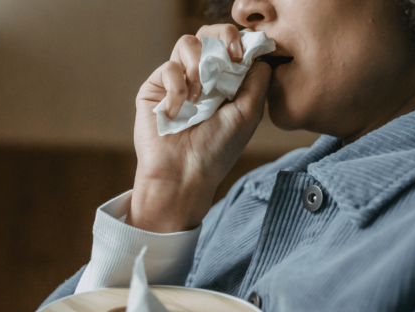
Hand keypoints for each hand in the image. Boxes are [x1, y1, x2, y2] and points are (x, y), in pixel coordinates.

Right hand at [127, 24, 271, 232]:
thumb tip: (259, 51)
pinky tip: (178, 111)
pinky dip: (177, 88)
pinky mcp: (155, 88)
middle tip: (229, 58)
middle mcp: (202, 79)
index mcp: (227, 84)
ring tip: (200, 96)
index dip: (238, 42)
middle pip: (209, 36)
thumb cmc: (218, 149)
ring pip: (188, 44)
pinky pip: (168, 67)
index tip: (242, 55)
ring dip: (198, 66)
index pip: (232, 46)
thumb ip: (258, 80)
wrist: (183, 173)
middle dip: (221, 39)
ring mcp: (178, 82)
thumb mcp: (248, 113)